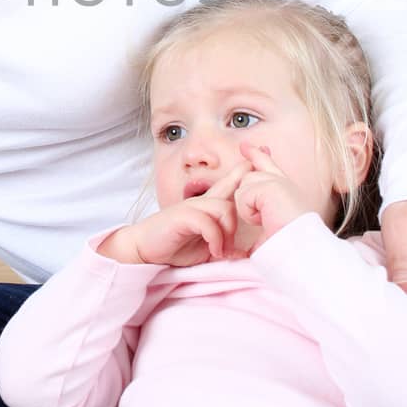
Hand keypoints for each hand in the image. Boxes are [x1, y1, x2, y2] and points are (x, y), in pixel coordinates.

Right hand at [100, 164, 250, 266]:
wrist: (143, 249)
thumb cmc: (174, 245)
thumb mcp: (204, 245)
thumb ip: (222, 242)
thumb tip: (241, 252)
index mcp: (206, 205)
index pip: (229, 183)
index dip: (245, 170)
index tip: (264, 153)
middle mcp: (200, 201)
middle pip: (232, 194)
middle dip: (243, 204)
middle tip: (247, 230)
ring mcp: (190, 207)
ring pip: (223, 208)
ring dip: (227, 232)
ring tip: (222, 250)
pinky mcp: (181, 216)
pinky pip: (207, 222)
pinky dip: (215, 238)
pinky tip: (214, 251)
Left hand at [233, 143, 311, 244]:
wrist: (301, 251)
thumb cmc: (290, 249)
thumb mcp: (271, 231)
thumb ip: (261, 223)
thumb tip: (249, 246)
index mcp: (286, 192)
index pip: (269, 167)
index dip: (258, 156)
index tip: (246, 147)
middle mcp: (285, 183)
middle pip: (252, 173)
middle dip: (247, 173)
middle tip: (243, 154)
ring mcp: (278, 182)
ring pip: (243, 184)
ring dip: (246, 207)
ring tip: (263, 220)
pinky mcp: (271, 186)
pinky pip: (243, 195)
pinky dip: (247, 212)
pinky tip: (263, 219)